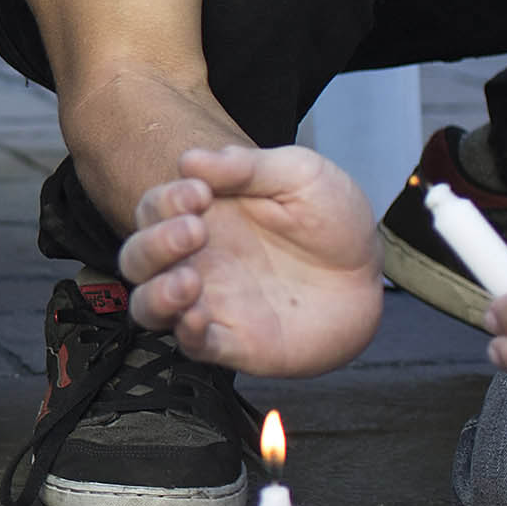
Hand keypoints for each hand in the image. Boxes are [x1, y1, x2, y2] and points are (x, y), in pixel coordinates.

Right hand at [118, 143, 385, 377]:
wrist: (370, 275)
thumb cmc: (331, 221)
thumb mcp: (298, 175)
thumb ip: (246, 167)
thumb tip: (188, 160)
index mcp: (204, 217)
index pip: (154, 209)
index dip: (164, 200)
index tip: (200, 193)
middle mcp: (196, 262)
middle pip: (137, 258)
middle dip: (154, 243)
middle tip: (196, 230)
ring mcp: (212, 304)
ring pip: (148, 307)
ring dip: (156, 293)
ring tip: (188, 280)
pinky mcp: (235, 343)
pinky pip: (193, 346)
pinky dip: (187, 333)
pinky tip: (199, 316)